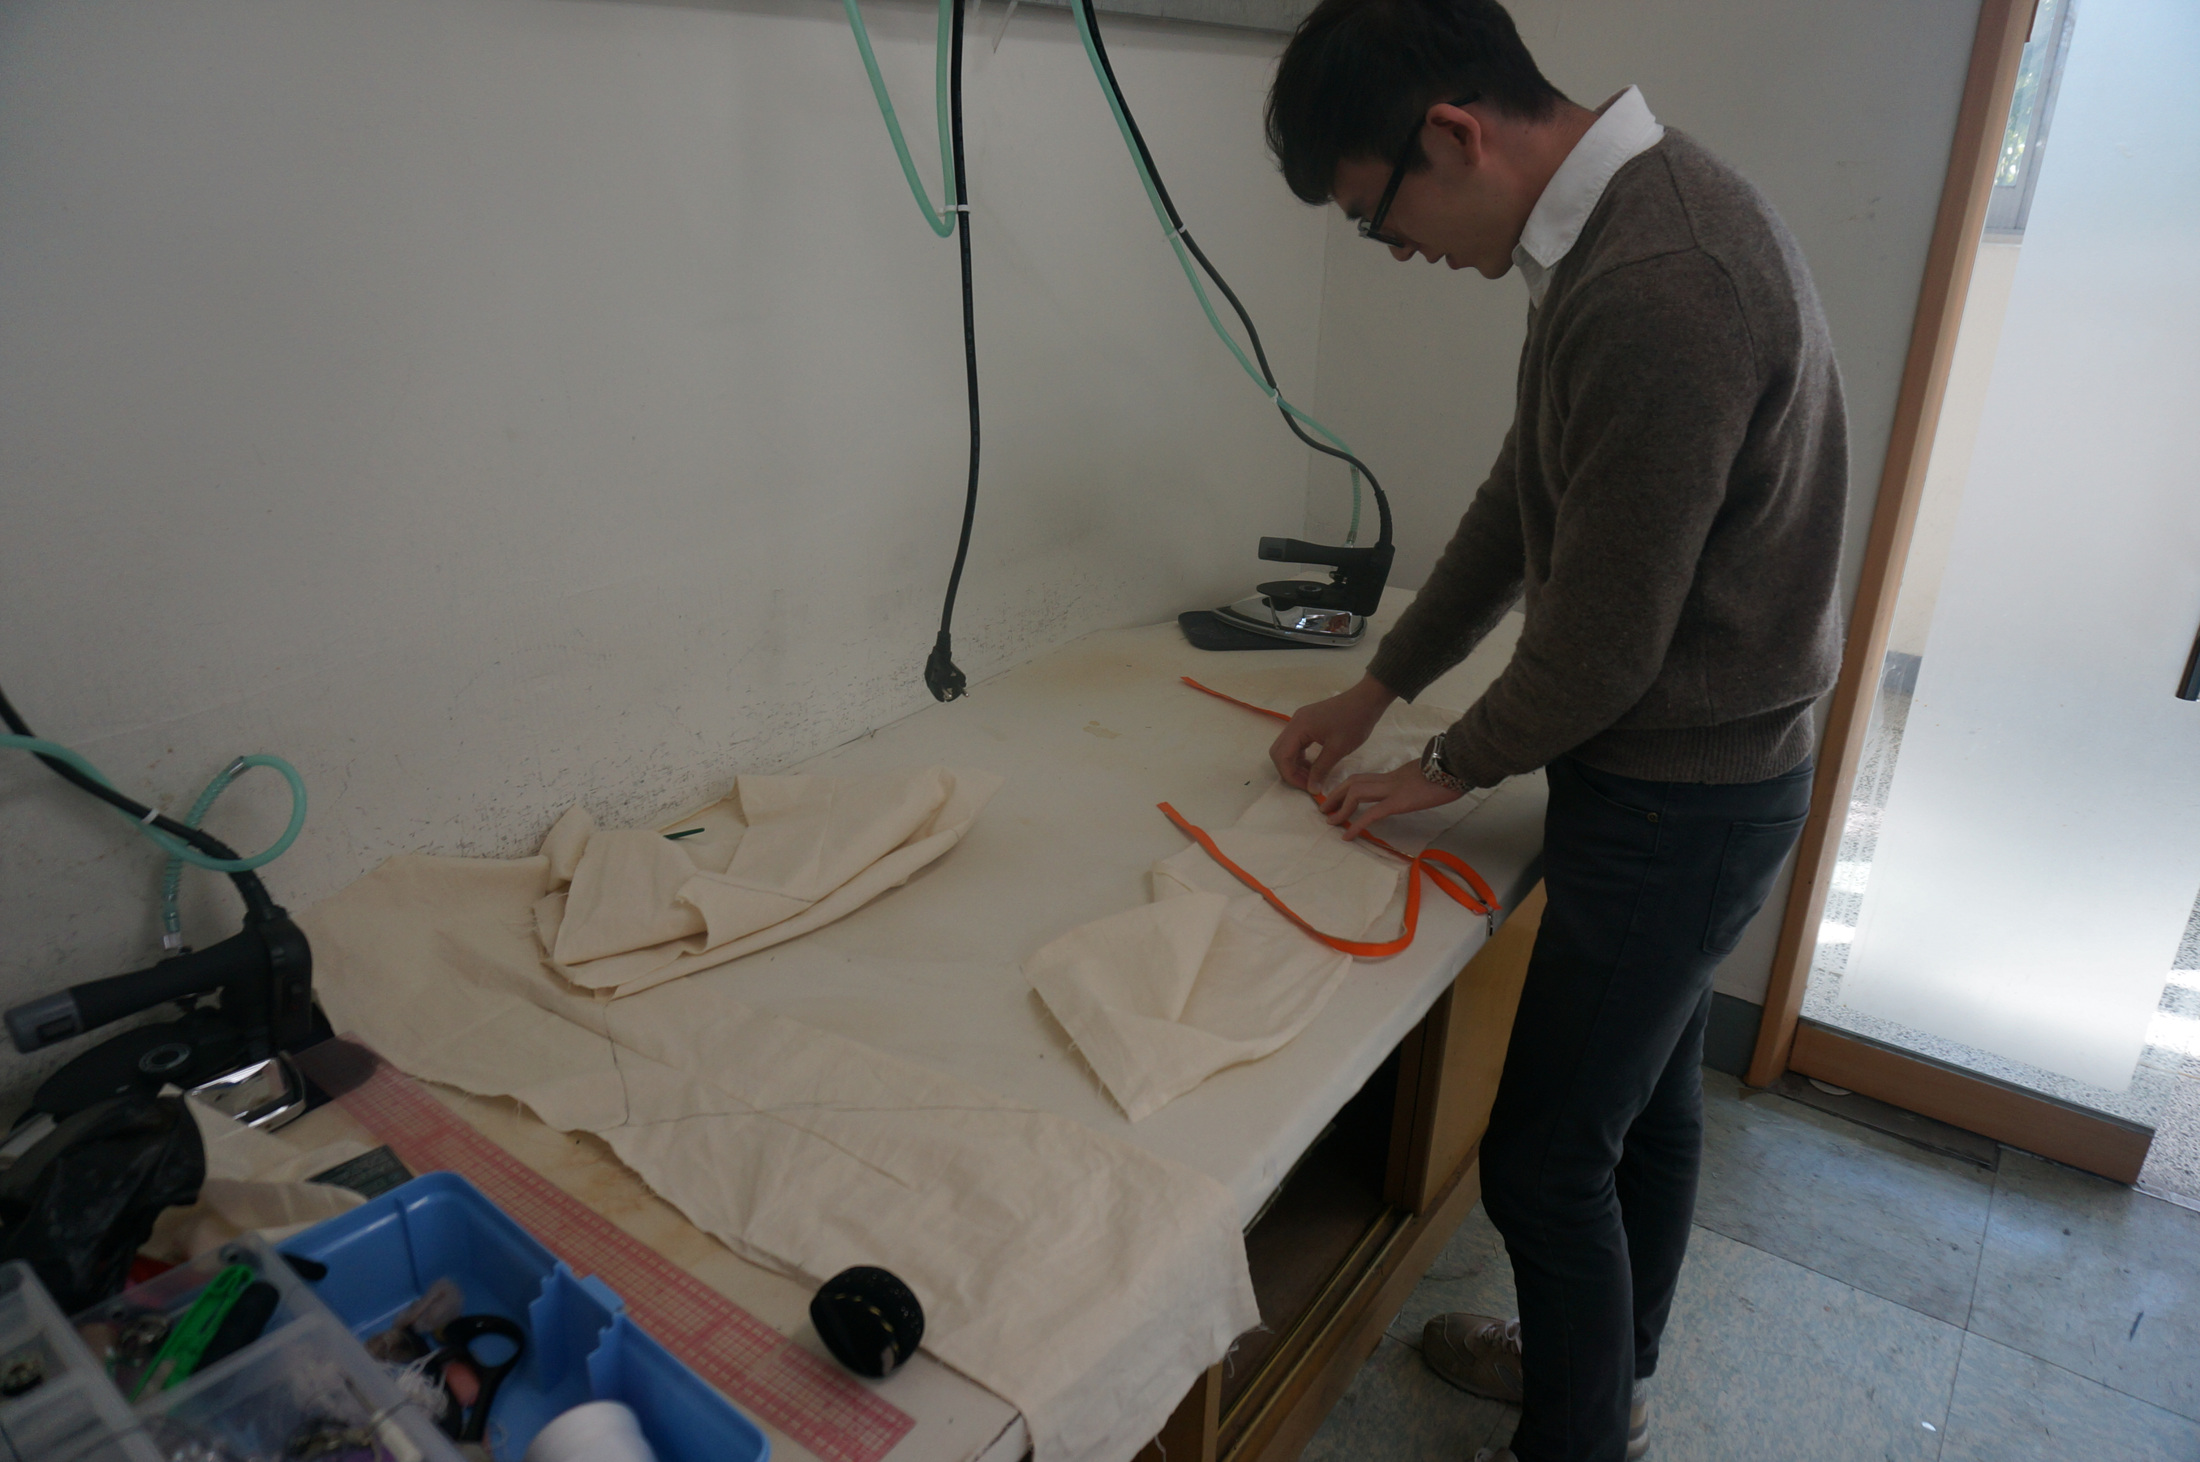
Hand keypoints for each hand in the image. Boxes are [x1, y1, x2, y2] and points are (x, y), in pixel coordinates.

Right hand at [1270, 675, 1397, 791]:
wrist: (1367, 700)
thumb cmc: (1354, 723)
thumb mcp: (1338, 749)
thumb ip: (1321, 770)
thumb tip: (1312, 789)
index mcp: (1299, 727)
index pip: (1282, 756)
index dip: (1291, 776)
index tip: (1308, 787)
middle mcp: (1294, 722)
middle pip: (1279, 752)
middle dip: (1290, 771)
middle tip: (1308, 783)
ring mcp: (1300, 721)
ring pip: (1286, 748)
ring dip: (1295, 764)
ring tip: (1312, 776)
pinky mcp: (1307, 722)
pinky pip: (1296, 743)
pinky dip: (1300, 756)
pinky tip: (1314, 765)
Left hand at [1321, 761, 1461, 837]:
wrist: (1461, 764)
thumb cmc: (1452, 770)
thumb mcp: (1430, 777)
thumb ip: (1418, 781)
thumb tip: (1417, 788)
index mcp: (1397, 775)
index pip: (1365, 779)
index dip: (1346, 787)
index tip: (1336, 798)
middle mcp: (1391, 779)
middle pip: (1354, 782)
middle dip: (1335, 794)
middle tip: (1323, 809)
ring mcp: (1395, 789)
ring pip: (1357, 792)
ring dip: (1339, 807)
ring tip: (1330, 821)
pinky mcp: (1401, 801)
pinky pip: (1373, 812)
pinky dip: (1356, 823)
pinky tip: (1347, 835)